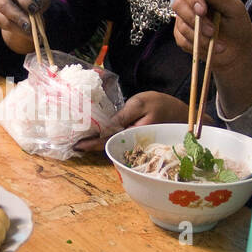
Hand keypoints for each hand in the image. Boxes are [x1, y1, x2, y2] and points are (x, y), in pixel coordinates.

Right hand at [0, 0, 47, 38]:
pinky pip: (3, 25)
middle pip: (4, 4)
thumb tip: (36, 2)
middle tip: (30, 26)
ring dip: (17, 27)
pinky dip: (16, 31)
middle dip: (18, 17)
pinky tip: (26, 34)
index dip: (25, 0)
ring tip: (31, 33)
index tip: (34, 9)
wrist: (24, 3)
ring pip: (2, 18)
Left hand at [72, 91, 189, 153]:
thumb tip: (104, 128)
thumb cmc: (161, 105)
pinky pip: (118, 140)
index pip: (107, 142)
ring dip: (96, 142)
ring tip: (79, 138)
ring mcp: (133, 142)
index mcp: (132, 134)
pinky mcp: (134, 138)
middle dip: (90, 145)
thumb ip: (122, 117)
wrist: (181, 114)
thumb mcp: (140, 104)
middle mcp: (131, 142)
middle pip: (107, 146)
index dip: (91, 144)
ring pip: (111, 144)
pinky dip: (105, 137)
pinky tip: (95, 133)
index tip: (76, 145)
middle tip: (71, 142)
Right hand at [172, 0, 251, 75]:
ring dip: (200, 36)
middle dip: (194, 20)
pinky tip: (210, 48)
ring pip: (181, 25)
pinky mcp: (182, 37)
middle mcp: (192, 6)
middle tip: (212, 31)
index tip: (202, 10)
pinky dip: (197, 45)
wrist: (237, 53)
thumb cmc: (238, 28)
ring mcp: (185, 21)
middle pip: (179, 4)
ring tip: (217, 43)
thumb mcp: (234, 10)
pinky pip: (181, 39)